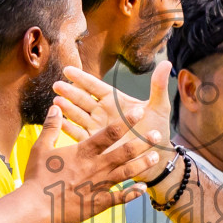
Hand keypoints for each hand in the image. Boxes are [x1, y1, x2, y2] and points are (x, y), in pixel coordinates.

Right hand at [22, 106, 162, 222]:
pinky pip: (119, 198)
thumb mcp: (40, 148)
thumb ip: (51, 127)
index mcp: (83, 152)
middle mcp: (95, 167)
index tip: (139, 112)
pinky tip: (144, 189)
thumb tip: (56, 107)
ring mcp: (98, 186)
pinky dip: (132, 194)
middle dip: (142, 142)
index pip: (109, 133)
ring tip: (155, 157)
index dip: (126, 122)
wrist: (35, 208)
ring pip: (126, 173)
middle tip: (158, 134)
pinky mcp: (98, 204)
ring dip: (142, 164)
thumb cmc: (36, 177)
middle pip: (124, 152)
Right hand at [52, 64, 173, 183]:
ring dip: (68, 109)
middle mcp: (103, 114)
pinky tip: (61, 125)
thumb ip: (158, 86)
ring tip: (57, 102)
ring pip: (79, 116)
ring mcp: (98, 129)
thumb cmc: (157, 130)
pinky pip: (81, 136)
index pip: (95, 86)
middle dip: (70, 92)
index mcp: (114, 101)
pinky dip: (71, 130)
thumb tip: (166, 63)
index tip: (67, 70)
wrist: (155, 159)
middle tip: (56, 86)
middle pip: (83, 100)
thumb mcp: (159, 108)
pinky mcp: (96, 147)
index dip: (82, 78)